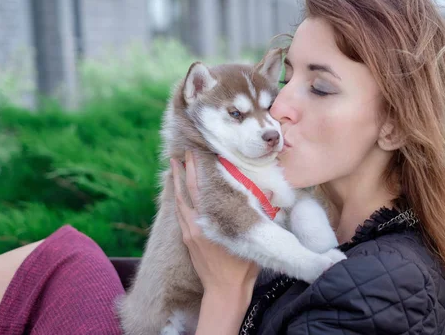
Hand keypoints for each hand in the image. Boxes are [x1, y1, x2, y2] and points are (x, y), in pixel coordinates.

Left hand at [171, 151, 259, 296]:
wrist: (224, 292)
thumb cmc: (242, 267)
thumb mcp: (254, 236)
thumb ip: (260, 212)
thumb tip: (269, 188)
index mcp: (210, 221)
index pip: (199, 188)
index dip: (196, 169)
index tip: (195, 153)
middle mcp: (195, 224)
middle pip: (186, 191)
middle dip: (183, 171)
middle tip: (182, 152)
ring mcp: (189, 233)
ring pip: (180, 202)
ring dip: (177, 183)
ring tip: (174, 166)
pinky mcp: (188, 241)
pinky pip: (181, 214)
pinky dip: (179, 199)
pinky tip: (179, 193)